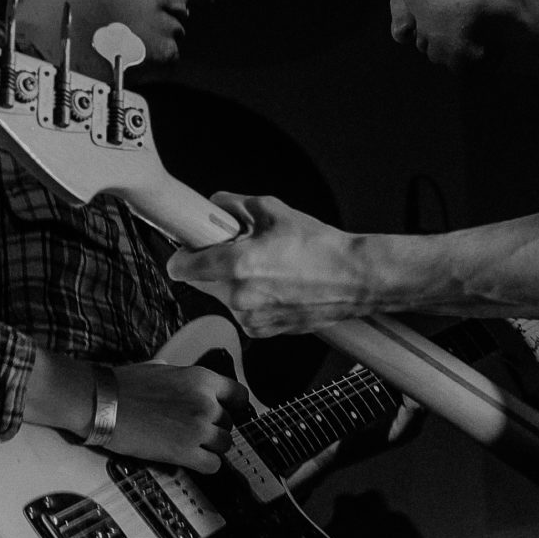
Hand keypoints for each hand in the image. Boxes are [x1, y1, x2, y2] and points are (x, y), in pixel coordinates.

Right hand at [105, 360, 249, 474]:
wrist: (103, 402)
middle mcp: (206, 403)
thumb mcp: (162, 369)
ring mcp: (198, 428)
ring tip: (190, 445)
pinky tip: (191, 459)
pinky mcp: (185, 452)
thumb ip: (184, 379)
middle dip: (215, 427)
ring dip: (211, 447)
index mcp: (202, 379)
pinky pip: (213, 465)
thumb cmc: (125, 385)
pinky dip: (205, 464)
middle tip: (194, 430)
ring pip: (225, 445)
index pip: (239, 395)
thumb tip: (185, 382)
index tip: (227, 413)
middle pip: (229, 423)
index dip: (234, 406)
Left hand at [169, 194, 372, 336]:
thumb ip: (234, 205)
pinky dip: (252, 300)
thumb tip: (215, 205)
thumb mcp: (274, 211)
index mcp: (237, 265)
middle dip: (214, 265)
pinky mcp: (264, 332)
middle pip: (203, 282)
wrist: (356, 279)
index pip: (182, 268)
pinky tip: (277, 286)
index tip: (188, 249)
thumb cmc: (321, 248)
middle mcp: (240, 297)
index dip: (183, 256)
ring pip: (224, 298)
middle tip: (240, 250)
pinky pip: (243, 312)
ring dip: (234, 283)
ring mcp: (251, 319)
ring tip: (267, 269)